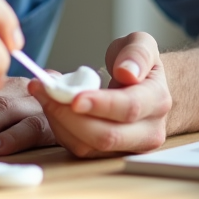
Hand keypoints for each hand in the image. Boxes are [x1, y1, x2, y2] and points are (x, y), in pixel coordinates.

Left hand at [29, 31, 171, 157]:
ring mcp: (128, 147)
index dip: (100, 104)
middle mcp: (148, 131)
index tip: (73, 97)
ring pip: (88, 146)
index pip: (130, 108)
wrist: (142, 87)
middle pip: (106, 136)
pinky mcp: (107, 155)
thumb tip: (128, 72)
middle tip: (43, 89)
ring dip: (58, 121)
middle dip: (69, 115)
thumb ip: (138, 53)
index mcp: (157, 101)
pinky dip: (59, 127)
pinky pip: (79, 147)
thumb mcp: (141, 44)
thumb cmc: (138, 64)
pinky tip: (50, 105)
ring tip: (42, 93)